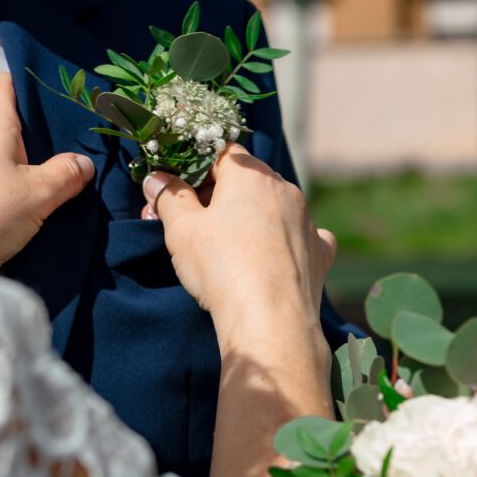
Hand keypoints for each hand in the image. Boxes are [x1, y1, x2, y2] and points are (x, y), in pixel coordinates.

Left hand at [0, 73, 94, 269]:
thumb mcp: (39, 195)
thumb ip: (66, 174)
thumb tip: (84, 162)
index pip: (0, 82)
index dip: (22, 84)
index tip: (46, 103)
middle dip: (25, 131)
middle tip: (56, 152)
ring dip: (10, 161)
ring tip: (36, 183)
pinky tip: (8, 205)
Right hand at [141, 144, 335, 346]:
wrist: (269, 322)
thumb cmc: (221, 268)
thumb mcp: (181, 230)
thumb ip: (168, 197)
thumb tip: (156, 179)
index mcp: (250, 175)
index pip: (221, 153)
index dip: (196, 168)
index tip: (180, 190)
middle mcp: (284, 189)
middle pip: (247, 181)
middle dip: (219, 195)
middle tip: (192, 222)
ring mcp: (307, 220)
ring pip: (273, 207)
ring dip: (250, 217)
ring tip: (225, 247)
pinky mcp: (320, 251)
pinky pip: (297, 236)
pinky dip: (283, 241)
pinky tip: (269, 259)